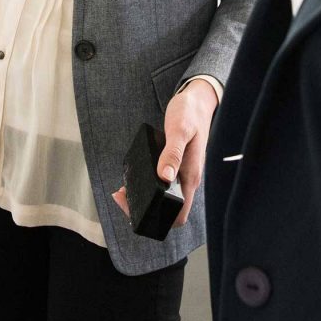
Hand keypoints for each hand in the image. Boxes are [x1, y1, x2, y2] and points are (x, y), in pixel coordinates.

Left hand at [111, 79, 218, 227]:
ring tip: (123, 190)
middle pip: (168, 211)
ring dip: (143, 199)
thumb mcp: (180, 129)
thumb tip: (165, 177)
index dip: (158, 219)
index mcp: (191, 175)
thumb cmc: (190, 113)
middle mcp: (188, 179)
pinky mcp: (176, 166)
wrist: (198, 100)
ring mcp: (182, 173)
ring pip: (164, 198)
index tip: (136, 207)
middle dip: (144, 210)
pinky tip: (134, 178)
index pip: (179, 214)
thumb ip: (173, 153)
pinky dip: (147, 186)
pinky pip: (162, 184)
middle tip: (123, 196)